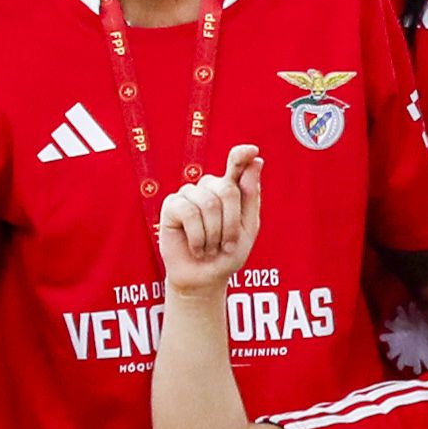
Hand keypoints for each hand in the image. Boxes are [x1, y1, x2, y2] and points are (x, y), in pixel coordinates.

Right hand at [158, 142, 263, 300]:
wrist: (205, 278)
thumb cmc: (227, 254)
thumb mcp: (247, 228)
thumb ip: (250, 195)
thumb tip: (256, 161)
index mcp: (230, 190)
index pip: (236, 166)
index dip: (241, 156)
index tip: (252, 150)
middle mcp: (208, 187)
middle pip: (227, 190)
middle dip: (232, 223)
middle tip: (227, 245)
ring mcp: (188, 194)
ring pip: (208, 202)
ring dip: (214, 234)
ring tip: (210, 248)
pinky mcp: (171, 205)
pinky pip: (189, 212)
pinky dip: (198, 236)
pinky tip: (197, 247)